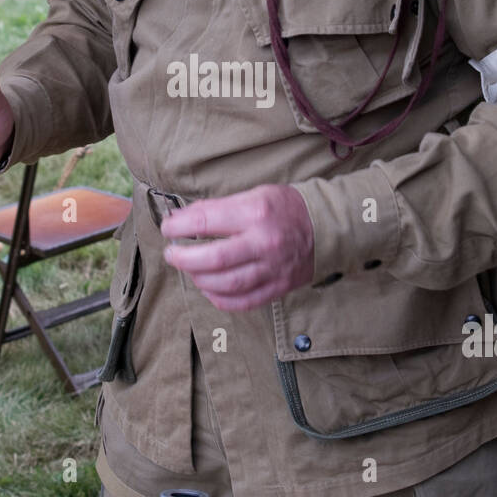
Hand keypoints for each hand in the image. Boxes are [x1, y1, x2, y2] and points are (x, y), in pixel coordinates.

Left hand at [161, 184, 313, 310]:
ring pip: (226, 284)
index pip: (205, 221)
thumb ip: (220, 208)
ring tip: (190, 270)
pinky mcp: (278, 287)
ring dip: (199, 279)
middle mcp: (263, 242)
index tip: (169, 229)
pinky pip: (243, 302)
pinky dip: (220, 299)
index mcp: (255, 212)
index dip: (179, 226)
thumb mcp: (254, 194)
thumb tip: (184, 219)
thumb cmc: (286, 207)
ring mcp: (272, 268)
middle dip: (183, 258)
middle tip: (172, 254)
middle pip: (213, 259)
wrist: (327, 226)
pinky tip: (209, 289)